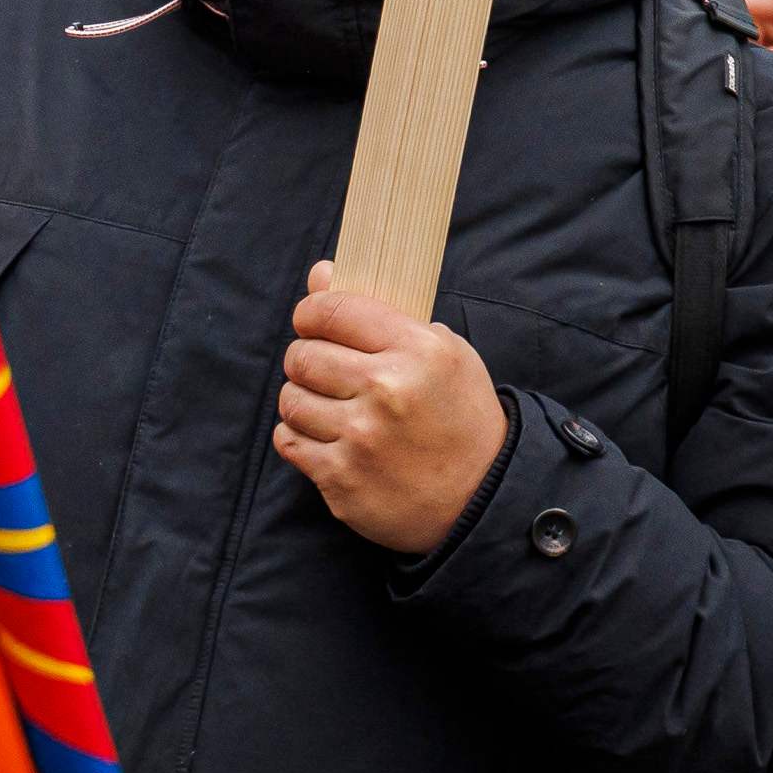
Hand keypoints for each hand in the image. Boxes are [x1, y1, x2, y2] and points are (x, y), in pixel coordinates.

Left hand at [279, 272, 509, 552]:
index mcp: (417, 350)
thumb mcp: (442, 353)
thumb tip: (320, 274)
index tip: (311, 321)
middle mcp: (387, 391)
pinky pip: (289, 441)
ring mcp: (362, 438)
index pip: (331, 311)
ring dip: (302, 399)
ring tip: (328, 405)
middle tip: (321, 369)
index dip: (310, 313)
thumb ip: (379, 310)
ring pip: (290, 399)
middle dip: (305, 358)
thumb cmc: (459, 416)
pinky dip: (300, 436)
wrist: (483, 498)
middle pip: (303, 355)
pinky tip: (327, 436)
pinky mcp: (342, 478)